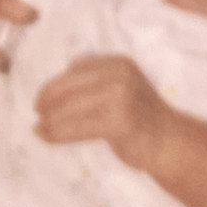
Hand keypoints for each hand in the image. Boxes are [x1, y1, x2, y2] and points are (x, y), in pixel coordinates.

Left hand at [31, 55, 166, 168]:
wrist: (170, 143)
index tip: (41, 99)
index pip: (76, 69)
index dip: (54, 84)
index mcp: (118, 63)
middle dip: (48, 100)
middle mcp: (120, 75)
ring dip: (50, 120)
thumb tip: (50, 91)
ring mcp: (121, 97)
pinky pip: (77, 127)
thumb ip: (92, 82)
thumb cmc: (140, 118)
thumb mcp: (119, 88)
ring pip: (70, 107)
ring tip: (39, 128)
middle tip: (36, 113)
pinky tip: (46, 137)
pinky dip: (58, 133)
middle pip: (70, 86)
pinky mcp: (118, 122)